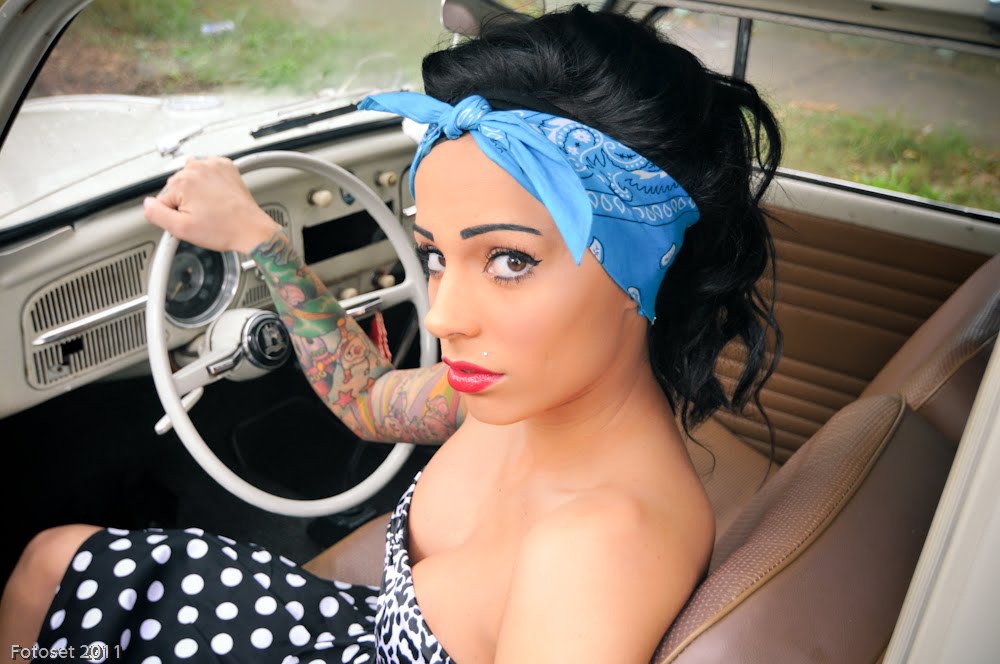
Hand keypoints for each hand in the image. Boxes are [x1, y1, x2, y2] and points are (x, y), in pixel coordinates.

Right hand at [143, 157, 279, 253]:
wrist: (252, 229)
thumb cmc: (224, 229)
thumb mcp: (181, 229)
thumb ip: (156, 214)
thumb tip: (147, 204)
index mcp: (182, 181)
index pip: (162, 199)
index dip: (174, 214)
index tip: (189, 220)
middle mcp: (197, 167)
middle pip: (176, 187)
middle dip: (184, 202)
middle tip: (202, 217)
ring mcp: (213, 165)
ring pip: (191, 179)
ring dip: (196, 192)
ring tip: (211, 208)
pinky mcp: (225, 166)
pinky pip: (208, 173)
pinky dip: (210, 184)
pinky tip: (217, 198)